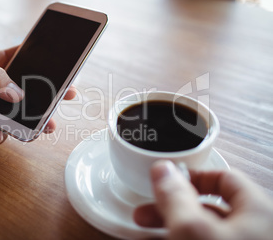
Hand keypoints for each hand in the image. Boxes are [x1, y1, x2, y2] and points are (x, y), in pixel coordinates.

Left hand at [0, 46, 76, 142]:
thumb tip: (17, 93)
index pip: (21, 57)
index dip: (41, 60)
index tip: (61, 65)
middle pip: (27, 88)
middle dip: (47, 93)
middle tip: (66, 96)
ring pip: (19, 112)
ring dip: (33, 119)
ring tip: (45, 126)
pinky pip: (2, 130)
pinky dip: (4, 135)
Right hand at [134, 160, 272, 239]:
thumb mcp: (192, 229)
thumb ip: (175, 196)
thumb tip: (162, 169)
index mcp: (258, 211)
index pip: (226, 178)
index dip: (192, 175)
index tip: (166, 180)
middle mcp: (254, 230)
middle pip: (209, 206)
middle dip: (171, 205)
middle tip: (145, 211)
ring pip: (202, 229)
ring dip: (170, 225)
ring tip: (143, 230)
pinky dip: (178, 239)